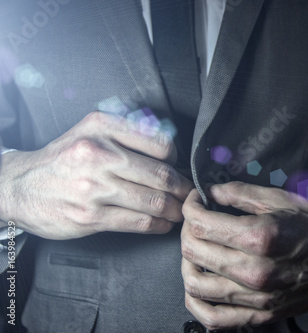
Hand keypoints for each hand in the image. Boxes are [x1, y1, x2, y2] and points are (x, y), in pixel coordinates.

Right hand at [0, 111, 192, 238]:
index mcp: (102, 128)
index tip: (179, 168)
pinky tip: (163, 224)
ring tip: (180, 211)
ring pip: (154, 201)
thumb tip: (170, 153)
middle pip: (161, 175)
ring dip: (175, 210)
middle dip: (182, 189)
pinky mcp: (90, 216)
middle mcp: (98, 155)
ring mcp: (94, 188)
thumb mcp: (90, 131)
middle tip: (189, 194)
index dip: (177, 159)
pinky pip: (139, 222)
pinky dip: (159, 225)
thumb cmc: (63, 159)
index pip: (160, 143)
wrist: (20, 185)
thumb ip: (128, 134)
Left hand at [181, 182, 307, 330]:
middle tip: (197, 220)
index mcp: (261, 237)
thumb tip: (210, 192)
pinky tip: (198, 286)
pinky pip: (214, 319)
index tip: (197, 200)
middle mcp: (255, 271)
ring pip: (195, 284)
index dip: (191, 207)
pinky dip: (197, 303)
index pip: (201, 224)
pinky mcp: (262, 315)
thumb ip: (240, 193)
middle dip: (187, 230)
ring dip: (187, 262)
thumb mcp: (283, 199)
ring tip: (196, 249)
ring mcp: (258, 298)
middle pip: (193, 251)